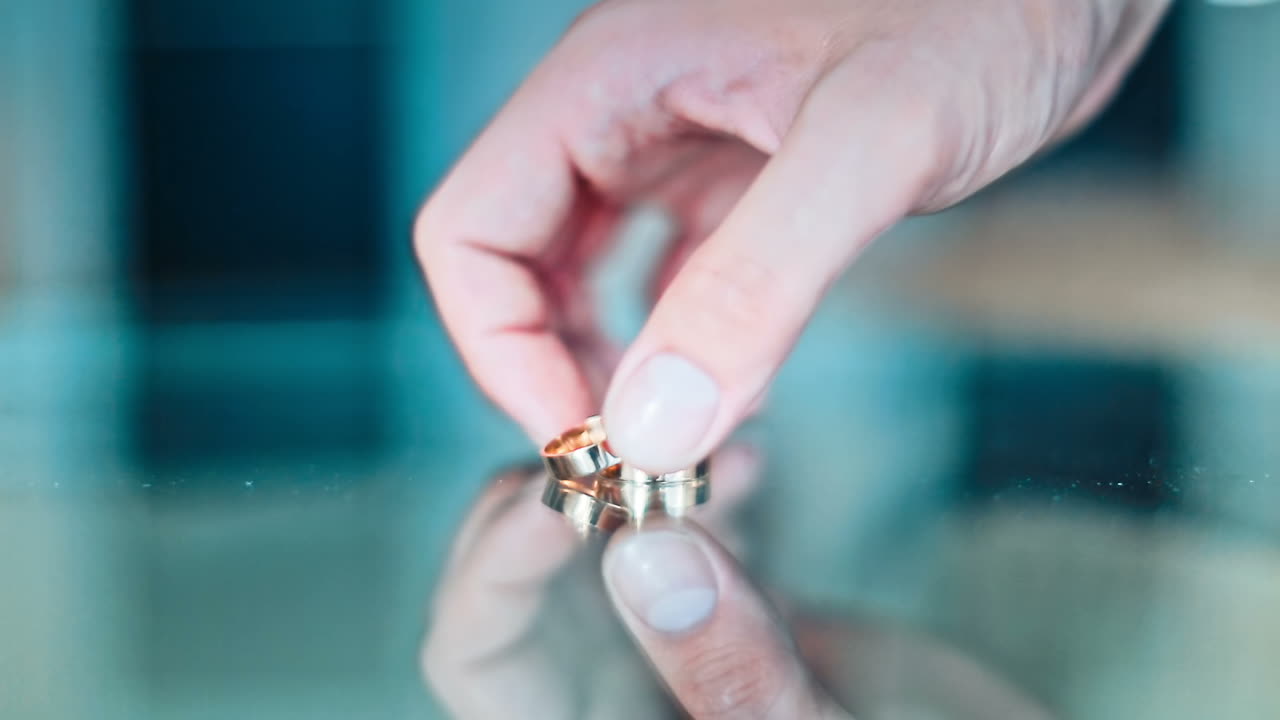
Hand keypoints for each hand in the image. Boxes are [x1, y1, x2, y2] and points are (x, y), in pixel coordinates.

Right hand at [416, 0, 1170, 470]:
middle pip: (516, 261)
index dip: (498, 346)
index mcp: (609, 79)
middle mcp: (627, 111)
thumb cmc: (990, 4)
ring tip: (667, 443)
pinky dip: (676, 346)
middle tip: (625, 464)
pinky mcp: (745, 177)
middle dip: (550, 369)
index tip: (580, 436)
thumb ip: (760, 279)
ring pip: (585, 275)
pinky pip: (669, 277)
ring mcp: (682, 144)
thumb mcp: (875, 137)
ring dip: (608, 366)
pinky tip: (721, 394)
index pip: (471, 226)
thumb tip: (657, 424)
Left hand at [421, 457, 1048, 718]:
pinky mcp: (714, 614)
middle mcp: (599, 692)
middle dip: (558, 496)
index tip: (568, 488)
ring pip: (586, 542)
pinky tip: (752, 463)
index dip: (496, 564)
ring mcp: (654, 650)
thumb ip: (732, 674)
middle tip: (631, 443)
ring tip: (704, 445)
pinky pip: (670, 533)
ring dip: (629, 480)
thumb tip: (637, 553)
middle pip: (509, 578)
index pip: (472, 650)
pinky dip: (697, 489)